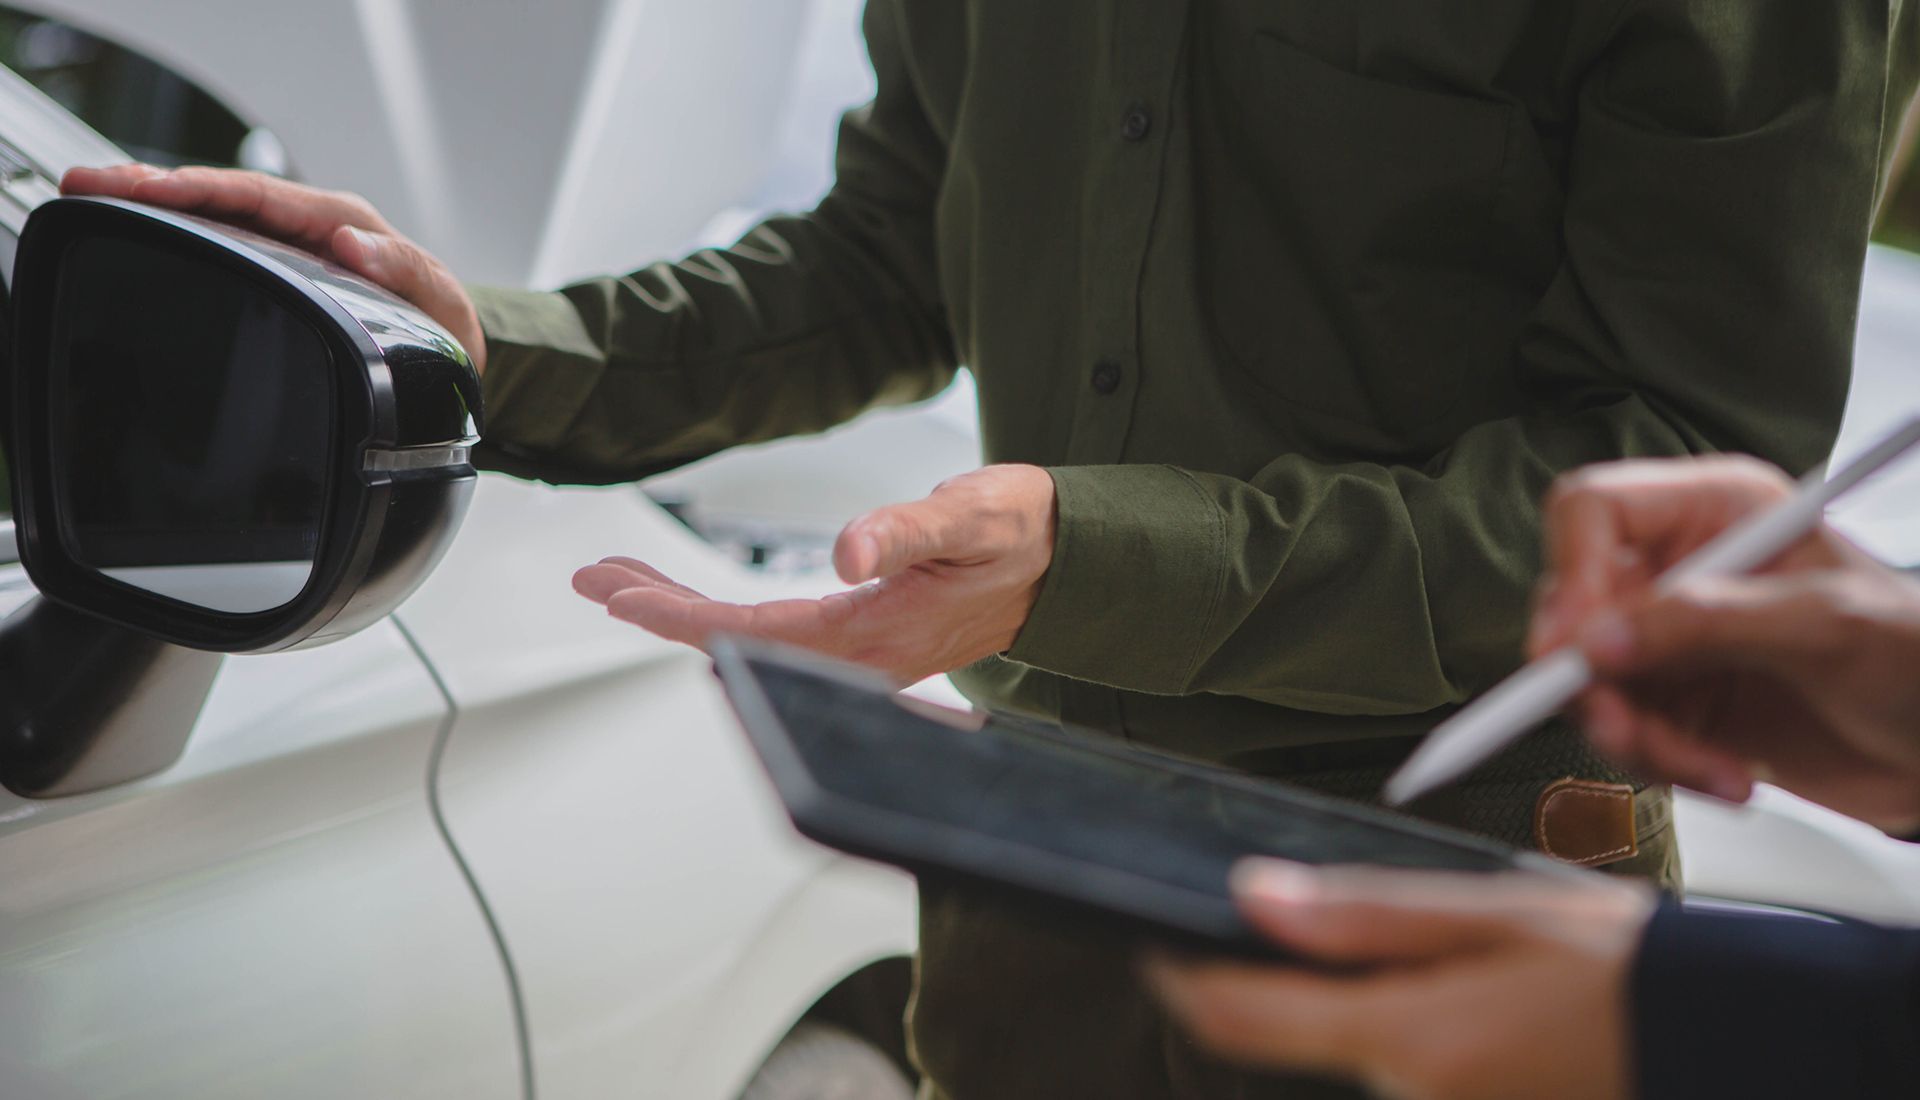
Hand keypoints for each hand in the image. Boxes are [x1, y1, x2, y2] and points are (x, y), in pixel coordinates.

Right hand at [61, 164, 485, 372]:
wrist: (453, 349)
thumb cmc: (443, 321)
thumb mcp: (437, 298)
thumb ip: (401, 268)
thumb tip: (350, 244)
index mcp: (342, 224)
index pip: (261, 197)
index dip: (204, 190)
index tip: (154, 189)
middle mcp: (310, 227)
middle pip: (223, 198)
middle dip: (156, 187)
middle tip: (92, 182)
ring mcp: (290, 247)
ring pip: (215, 217)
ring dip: (155, 206)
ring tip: (96, 195)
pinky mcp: (279, 270)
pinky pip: (222, 243)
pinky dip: (178, 233)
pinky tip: (137, 232)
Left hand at [573, 465, 1057, 683]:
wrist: (1068, 560)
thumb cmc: (1023, 533)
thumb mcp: (969, 517)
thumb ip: (905, 532)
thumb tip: (847, 551)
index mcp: (876, 633)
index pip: (756, 632)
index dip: (682, 618)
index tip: (623, 597)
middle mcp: (860, 656)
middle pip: (737, 644)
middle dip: (659, 613)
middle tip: (594, 579)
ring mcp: (859, 651)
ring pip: (750, 639)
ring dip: (682, 610)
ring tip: (621, 578)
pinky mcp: (862, 635)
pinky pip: (773, 631)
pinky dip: (720, 611)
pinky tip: (694, 596)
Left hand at [1148, 859, 1653, 1099]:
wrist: (1733, 1040)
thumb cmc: (1628, 972)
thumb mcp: (1493, 912)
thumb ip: (1363, 914)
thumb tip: (1254, 896)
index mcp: (1408, 1039)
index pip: (1241, 1021)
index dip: (1183, 982)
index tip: (1155, 943)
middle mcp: (1413, 1098)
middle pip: (1303, 1036)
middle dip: (1300, 982)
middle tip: (1343, 916)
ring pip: (1361, 1053)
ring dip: (1368, 1006)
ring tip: (1454, 955)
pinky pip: (1412, 1074)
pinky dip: (1413, 1033)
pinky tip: (1476, 1000)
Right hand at [1530, 456, 1919, 831]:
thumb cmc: (1915, 657)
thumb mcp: (1824, 626)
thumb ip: (1709, 623)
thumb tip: (1599, 641)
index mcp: (1712, 511)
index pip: (1592, 510)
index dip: (1571, 571)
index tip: (1577, 645)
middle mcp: (1676, 568)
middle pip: (1571, 606)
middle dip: (1594, 680)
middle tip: (1625, 727)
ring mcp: (1668, 637)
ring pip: (1588, 682)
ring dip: (1637, 737)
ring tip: (1709, 765)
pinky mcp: (1671, 700)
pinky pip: (1623, 734)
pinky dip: (1665, 765)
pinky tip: (1728, 774)